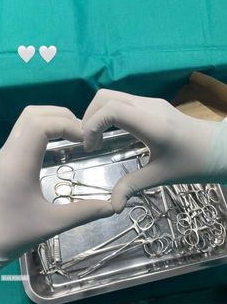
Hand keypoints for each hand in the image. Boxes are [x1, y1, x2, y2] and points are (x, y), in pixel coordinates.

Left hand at [0, 106, 112, 272]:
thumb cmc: (12, 234)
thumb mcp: (51, 225)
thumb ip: (83, 213)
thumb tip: (111, 207)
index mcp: (19, 164)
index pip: (41, 124)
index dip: (67, 125)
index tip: (86, 141)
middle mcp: (9, 153)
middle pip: (33, 114)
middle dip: (61, 117)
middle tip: (82, 135)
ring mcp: (4, 155)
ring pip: (26, 120)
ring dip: (51, 121)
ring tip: (72, 137)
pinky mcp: (4, 161)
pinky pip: (23, 132)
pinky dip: (43, 130)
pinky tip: (57, 148)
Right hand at [82, 89, 226, 212]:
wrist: (217, 148)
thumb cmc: (191, 163)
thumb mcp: (160, 176)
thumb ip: (132, 186)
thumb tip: (112, 206)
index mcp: (152, 124)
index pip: (111, 110)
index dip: (92, 125)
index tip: (90, 147)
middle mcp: (149, 106)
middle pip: (106, 97)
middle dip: (89, 117)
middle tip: (89, 143)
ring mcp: (151, 102)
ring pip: (113, 96)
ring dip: (98, 114)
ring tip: (97, 139)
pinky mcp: (153, 103)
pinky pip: (122, 101)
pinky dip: (108, 113)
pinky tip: (111, 134)